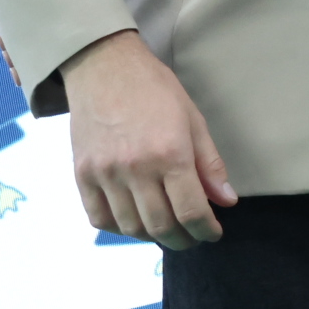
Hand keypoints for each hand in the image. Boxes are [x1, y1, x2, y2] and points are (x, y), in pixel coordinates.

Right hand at [61, 30, 234, 248]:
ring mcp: (104, 174)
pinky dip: (119, 228)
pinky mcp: (82, 175)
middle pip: (160, 226)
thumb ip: (210, 164)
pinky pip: (99, 218)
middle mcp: (135, 169)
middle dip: (183, 239)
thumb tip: (227, 200)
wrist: (105, 69)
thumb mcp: (194, 120)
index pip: (190, 211)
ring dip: (153, 237)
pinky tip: (135, 222)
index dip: (205, 230)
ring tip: (168, 230)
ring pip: (130, 227)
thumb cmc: (156, 90)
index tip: (213, 234)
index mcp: (170, 154)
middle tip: (194, 237)